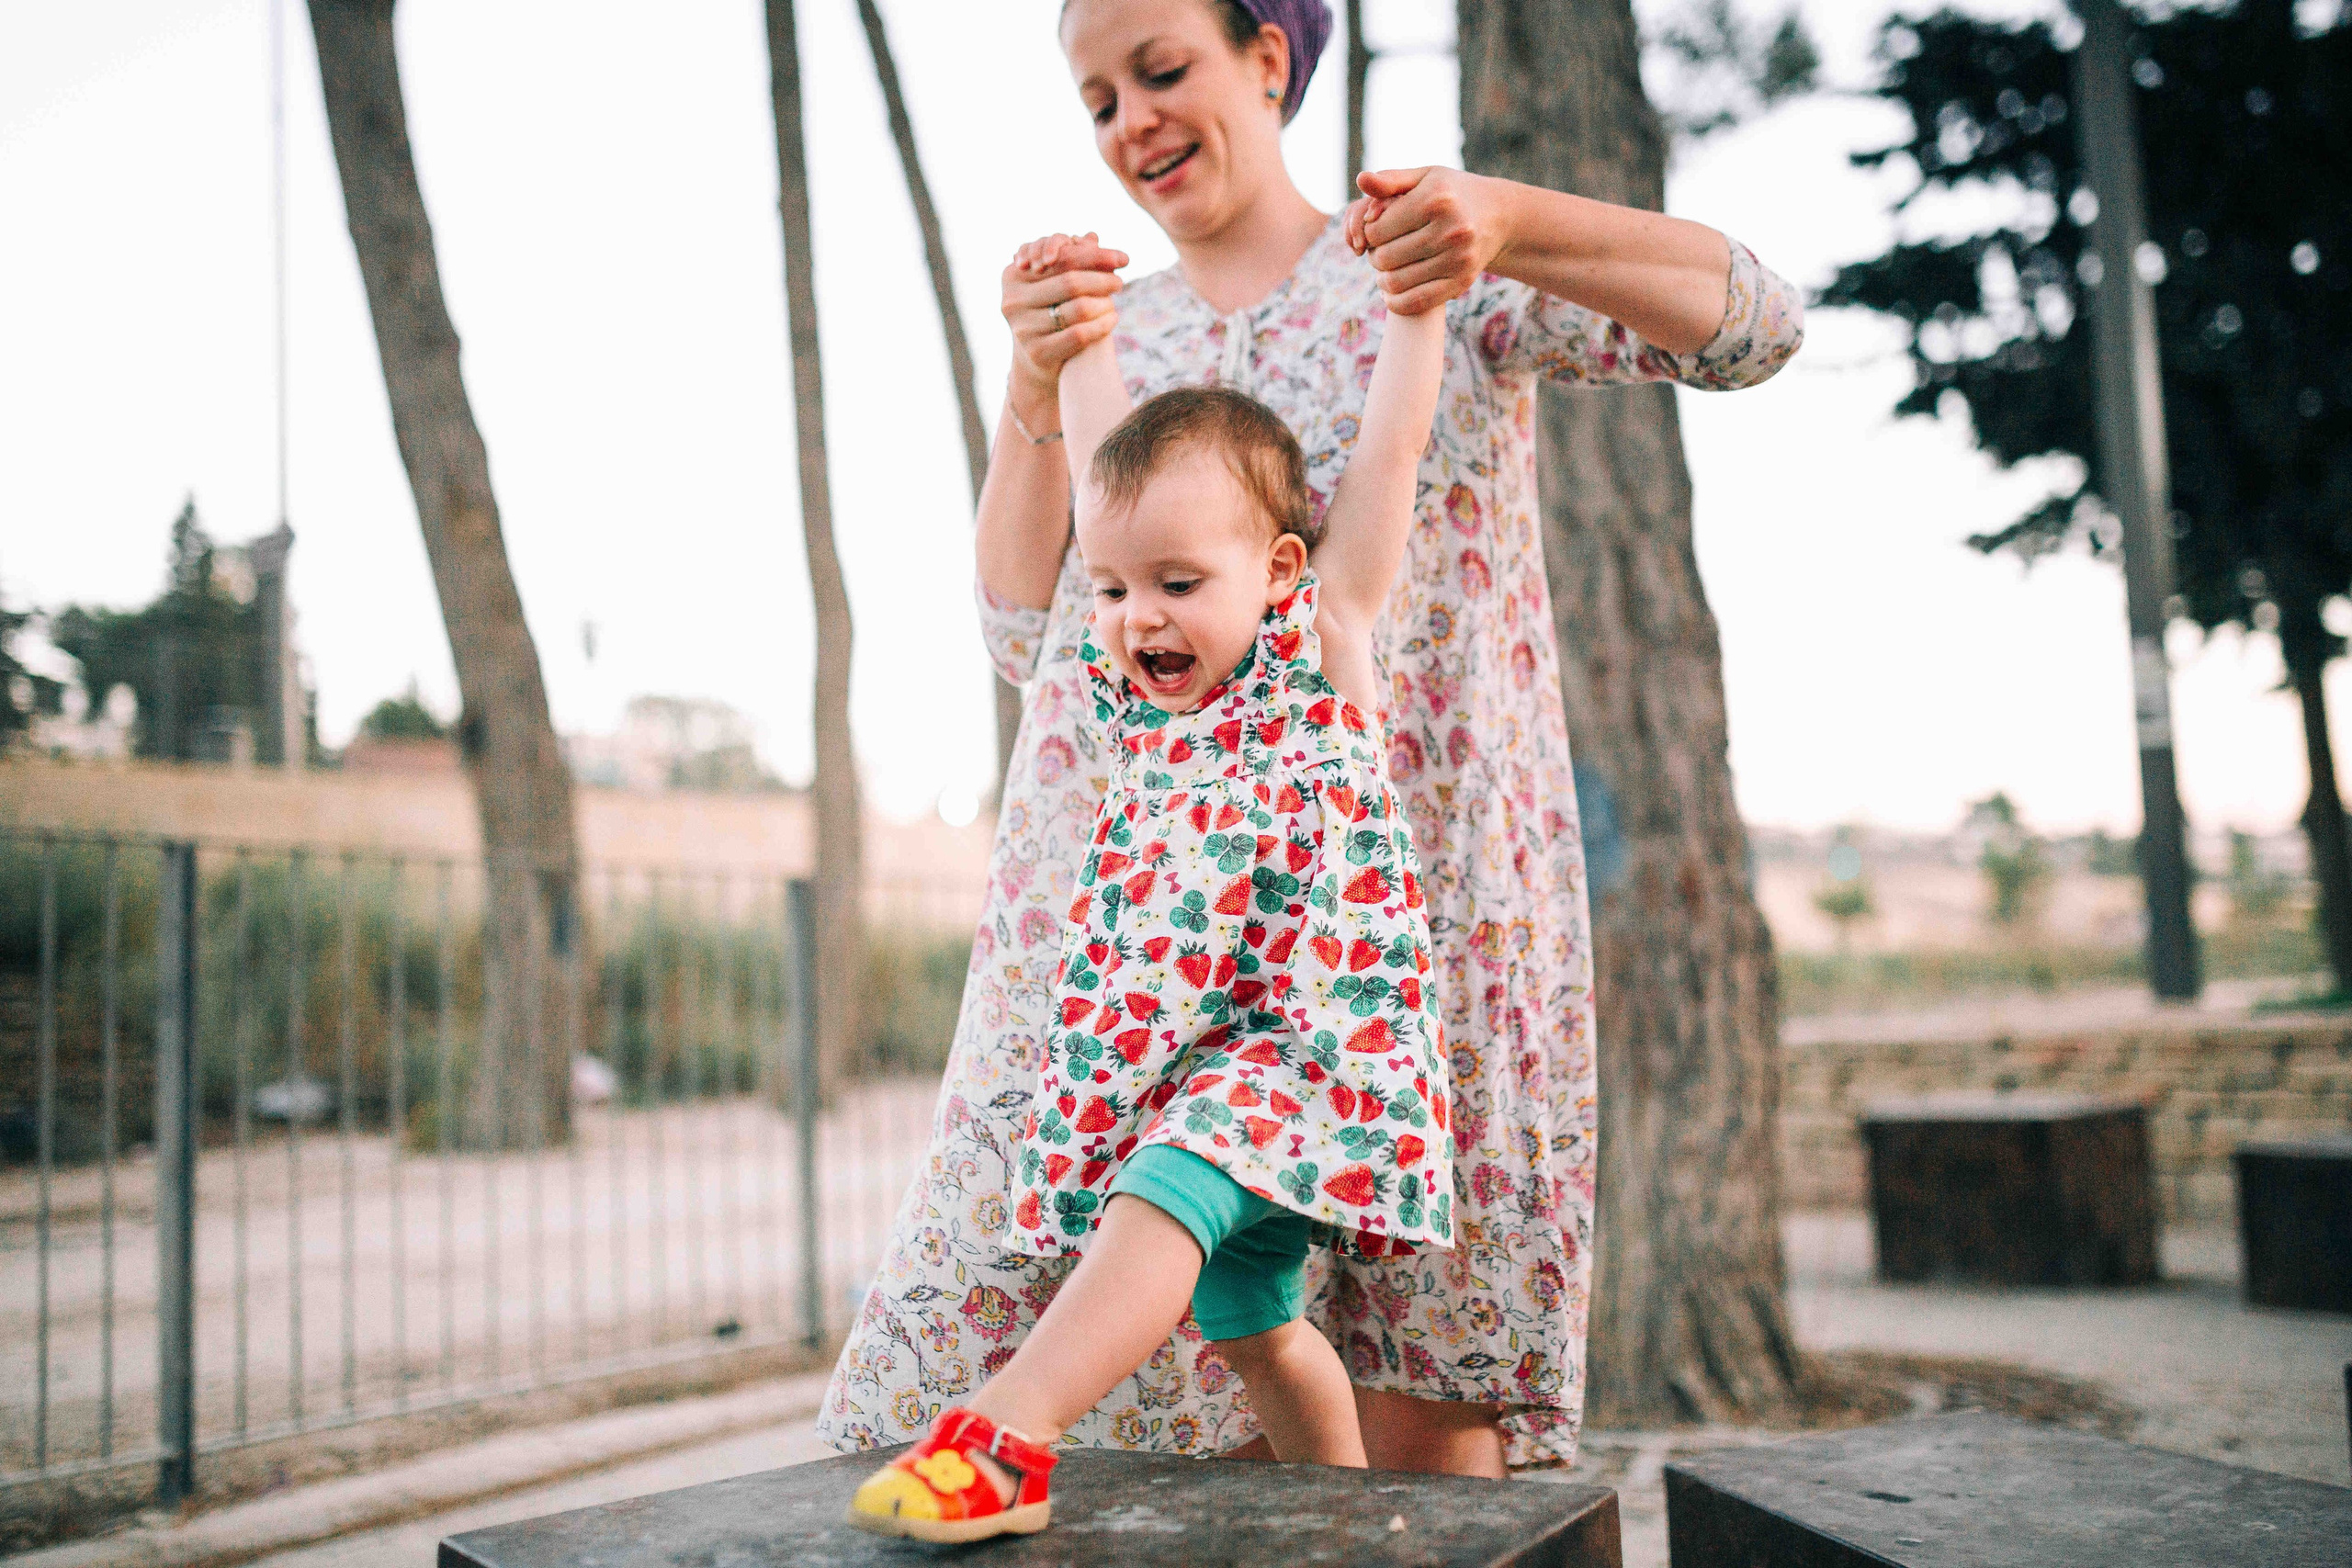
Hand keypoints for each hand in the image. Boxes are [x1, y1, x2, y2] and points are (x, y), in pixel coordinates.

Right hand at [1002, 231, 1127, 421]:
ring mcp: (1022, 328)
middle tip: (1120, 282)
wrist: (1038, 356)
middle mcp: (1012, 300)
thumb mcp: (1055, 282)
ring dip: (1105, 303)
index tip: (1123, 258)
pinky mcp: (1037, 352)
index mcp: (1014, 274)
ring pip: (1078, 309)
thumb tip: (1093, 237)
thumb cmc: (1049, 309)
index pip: (1062, 258)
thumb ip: (1072, 260)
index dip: (1094, 256)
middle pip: (1070, 282)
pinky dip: (1102, 325)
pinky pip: (1080, 335)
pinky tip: (1113, 319)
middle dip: (1102, 279)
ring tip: (1114, 302)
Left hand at [1344, 167, 1509, 314]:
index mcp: (1436, 199)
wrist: (1498, 215)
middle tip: (1381, 250)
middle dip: (1375, 256)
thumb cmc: (1451, 193)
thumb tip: (1361, 180)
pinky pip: (1415, 302)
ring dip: (1382, 279)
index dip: (1368, 232)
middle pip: (1384, 258)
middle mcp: (1451, 229)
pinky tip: (1392, 290)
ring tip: (1387, 268)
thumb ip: (1390, 180)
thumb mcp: (1424, 177)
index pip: (1376, 229)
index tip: (1376, 230)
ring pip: (1395, 282)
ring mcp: (1459, 258)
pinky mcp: (1462, 282)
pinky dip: (1395, 301)